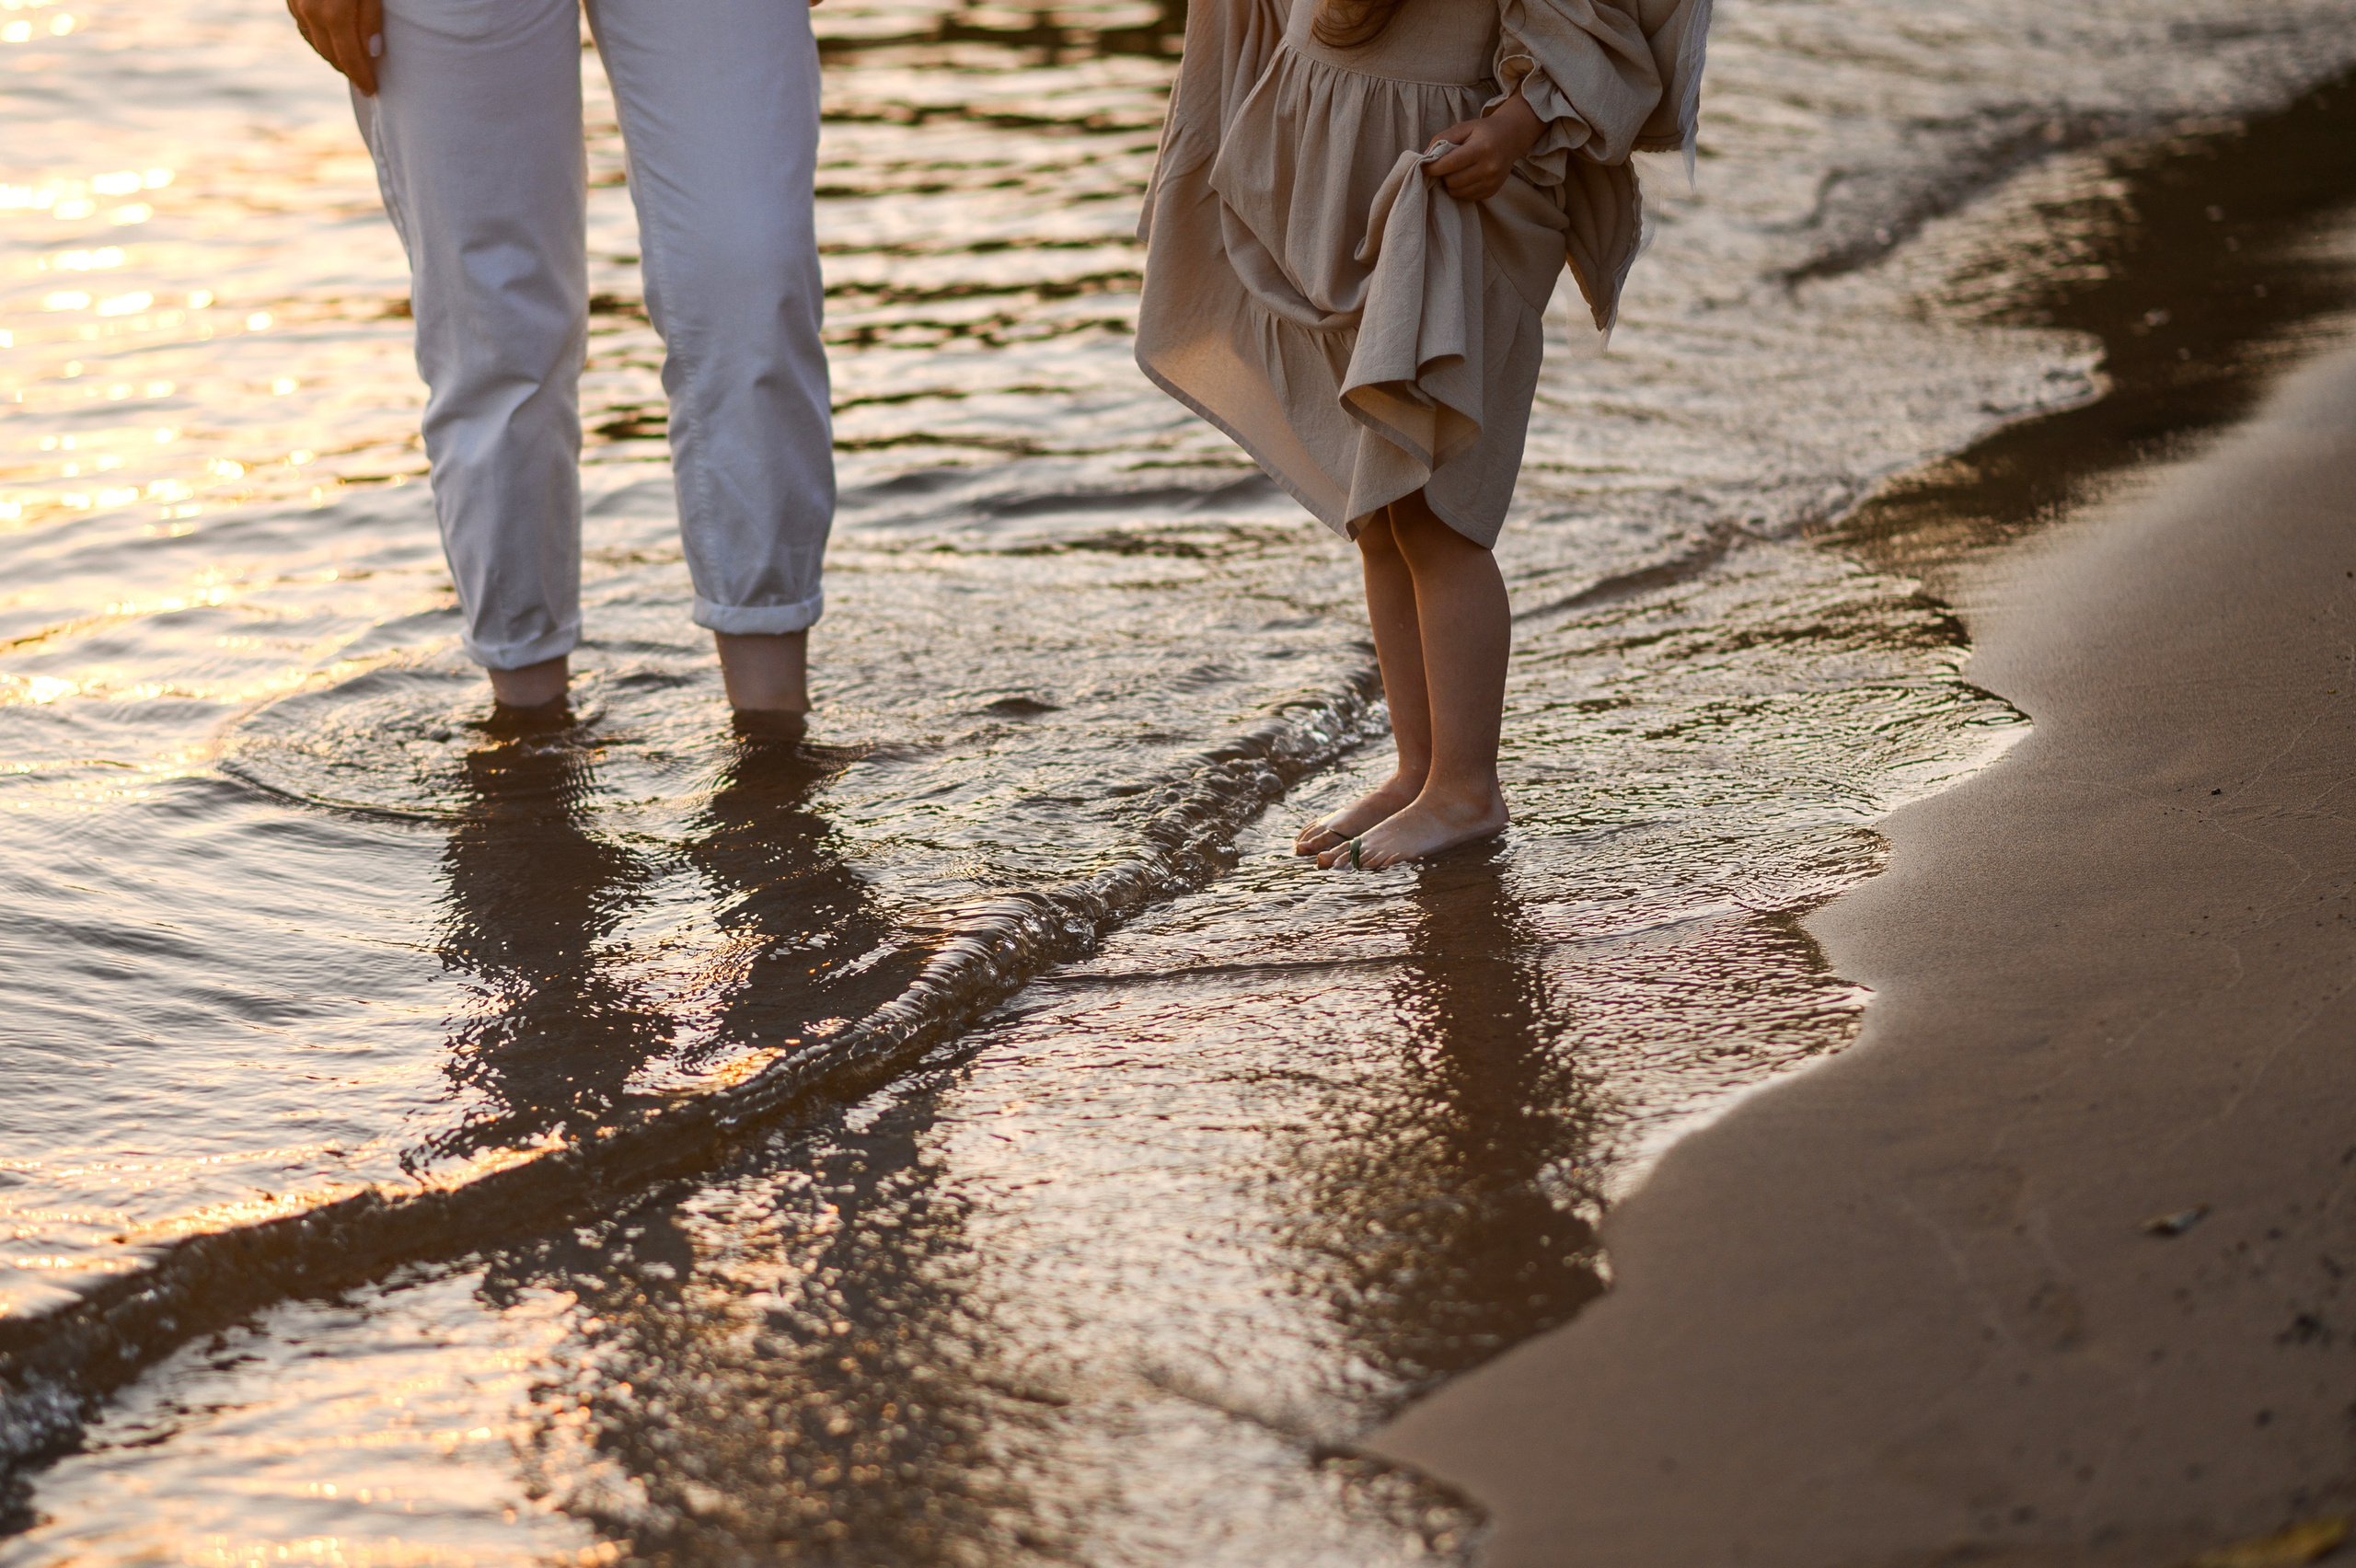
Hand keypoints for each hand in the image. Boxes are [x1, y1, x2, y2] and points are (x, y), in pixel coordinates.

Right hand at [288, 0, 383, 94]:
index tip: (370, 90)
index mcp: (334, 14)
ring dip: (333, 56)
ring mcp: (296, 4)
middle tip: (364, 78)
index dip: (360, 77)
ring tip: (350, 62)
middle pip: (330, 54)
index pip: (349, 58)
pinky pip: (303, 26)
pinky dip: (318, 38)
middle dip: (348, 70)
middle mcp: (310, 12)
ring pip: (314, 43)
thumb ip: (371, 18)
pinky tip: (330, 39)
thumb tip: (372, 53)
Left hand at [1426, 91, 1542, 201]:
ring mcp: (1492, 182)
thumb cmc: (1483, 131)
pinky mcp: (1491, 192)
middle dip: (1442, 175)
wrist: (1511, 138)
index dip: (1433, 167)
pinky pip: (1465, 197)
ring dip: (1449, 183)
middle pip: (1452, 181)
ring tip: (1453, 171)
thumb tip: (1425, 156)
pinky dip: (1459, 189)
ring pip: (1456, 192)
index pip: (1451, 163)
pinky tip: (1463, 177)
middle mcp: (1489, 168)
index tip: (1423, 166)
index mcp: (1482, 148)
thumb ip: (1443, 138)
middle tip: (1442, 166)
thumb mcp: (1464, 127)